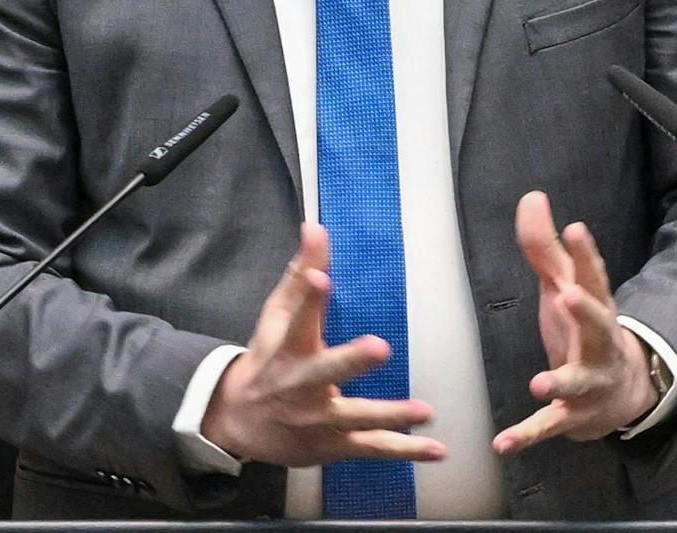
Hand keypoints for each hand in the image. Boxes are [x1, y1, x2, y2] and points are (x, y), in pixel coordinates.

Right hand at [201, 222, 446, 466]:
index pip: (297, 317)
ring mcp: (319, 418)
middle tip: (378, 347)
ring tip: (425, 410)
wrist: (238, 421)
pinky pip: (373, 448)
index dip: (308, 298)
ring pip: (356, 417)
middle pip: (326, 370)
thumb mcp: (277, 315)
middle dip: (351, 360)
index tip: (320, 278)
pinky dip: (406, 450)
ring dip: (391, 414)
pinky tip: (438, 449)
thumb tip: (315, 226)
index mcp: (287, 347)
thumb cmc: (268, 357)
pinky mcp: (334, 444)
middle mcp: (302, 384)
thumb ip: (301, 273)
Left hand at [493, 191, 656, 454]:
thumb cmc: (583, 330)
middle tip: (568, 294)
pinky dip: (526, 436)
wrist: (622, 394)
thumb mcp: (565, 287)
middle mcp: (598, 343)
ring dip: (561, 382)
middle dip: (586, 311)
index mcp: (595, 307)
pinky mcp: (573, 416)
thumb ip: (544, 247)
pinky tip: (502, 444)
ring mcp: (589, 382)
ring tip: (540, 382)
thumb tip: (532, 195)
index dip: (586, 253)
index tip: (576, 227)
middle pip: (598, 324)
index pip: (593, 276)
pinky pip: (549, 427)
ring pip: (578, 381)